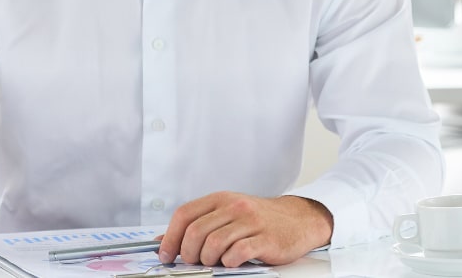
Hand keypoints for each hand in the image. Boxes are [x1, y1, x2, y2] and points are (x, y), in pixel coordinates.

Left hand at [157, 192, 332, 266]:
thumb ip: (198, 224)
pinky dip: (229, 262)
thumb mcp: (227, 214)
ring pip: (214, 244)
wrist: (298, 219)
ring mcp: (251, 222)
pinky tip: (232, 262)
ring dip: (208, 260)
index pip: (184, 214)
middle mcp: (234, 207)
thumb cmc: (259, 220)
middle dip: (188, 253)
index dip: (170, 237)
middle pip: (196, 232)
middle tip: (193, 262)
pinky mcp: (266, 239)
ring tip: (214, 263)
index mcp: (221, 199)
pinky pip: (238, 253)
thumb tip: (163, 241)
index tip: (166, 255)